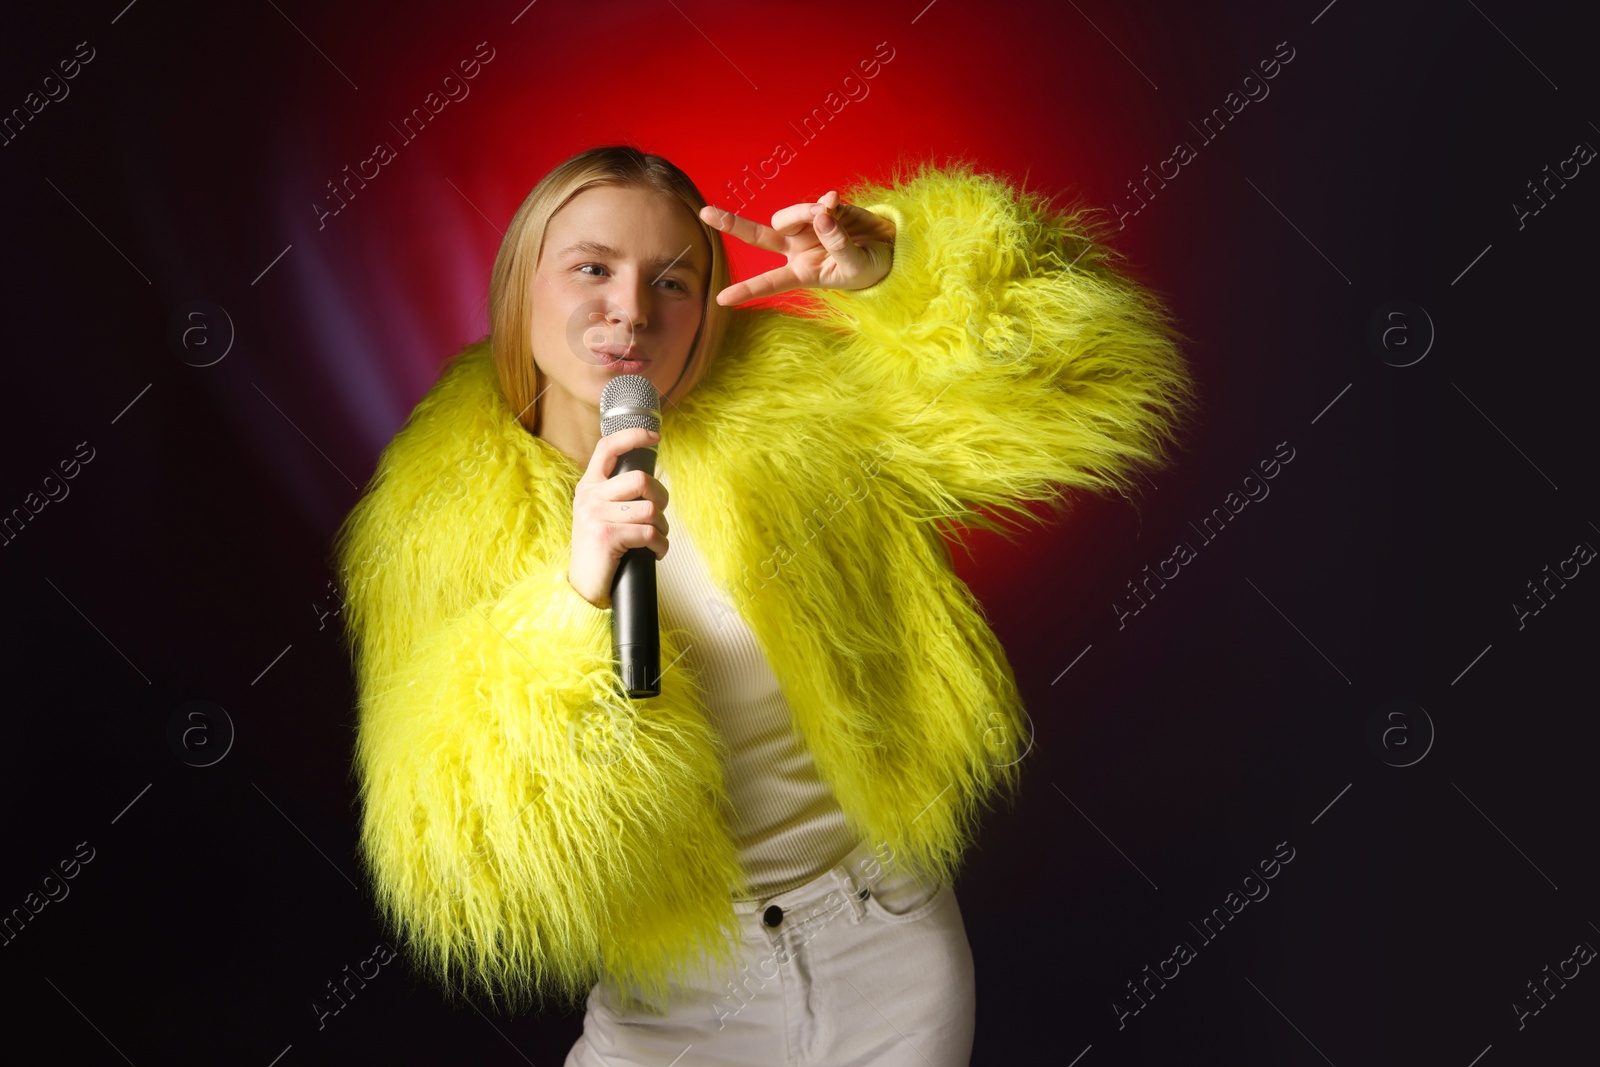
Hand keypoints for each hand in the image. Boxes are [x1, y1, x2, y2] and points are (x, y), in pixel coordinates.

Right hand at [567, 426, 669, 608]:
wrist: (583, 587)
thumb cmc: (601, 551)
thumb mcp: (601, 515)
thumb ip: (617, 494)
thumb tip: (650, 481)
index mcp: (589, 487)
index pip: (608, 447)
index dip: (633, 436)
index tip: (655, 437)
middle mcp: (589, 497)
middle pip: (641, 480)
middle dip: (661, 499)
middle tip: (659, 515)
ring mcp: (595, 515)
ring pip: (650, 510)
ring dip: (663, 528)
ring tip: (656, 539)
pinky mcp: (606, 535)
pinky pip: (650, 533)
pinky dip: (661, 545)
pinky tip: (655, 552)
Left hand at [698, 189, 896, 305]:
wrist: (890, 249)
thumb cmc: (869, 267)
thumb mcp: (856, 266)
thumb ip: (839, 244)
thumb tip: (821, 215)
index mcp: (801, 273)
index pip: (769, 282)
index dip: (746, 291)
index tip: (720, 300)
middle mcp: (797, 249)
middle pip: (759, 236)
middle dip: (733, 224)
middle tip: (706, 212)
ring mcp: (807, 227)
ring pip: (789, 214)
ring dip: (804, 211)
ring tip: (831, 214)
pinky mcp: (822, 208)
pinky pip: (816, 201)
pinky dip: (826, 202)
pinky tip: (836, 203)